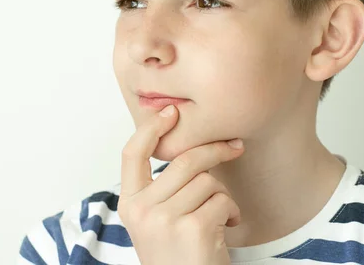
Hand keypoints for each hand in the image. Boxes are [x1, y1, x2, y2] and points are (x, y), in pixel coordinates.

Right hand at [118, 104, 244, 264]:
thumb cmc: (178, 253)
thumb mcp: (157, 218)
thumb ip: (162, 187)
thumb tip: (188, 142)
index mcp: (129, 203)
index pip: (132, 153)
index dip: (152, 127)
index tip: (172, 111)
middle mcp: (141, 210)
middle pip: (184, 160)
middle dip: (215, 150)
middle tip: (235, 147)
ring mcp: (164, 219)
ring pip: (208, 180)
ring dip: (223, 195)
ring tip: (219, 216)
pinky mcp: (192, 229)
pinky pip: (223, 200)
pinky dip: (232, 212)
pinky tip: (227, 228)